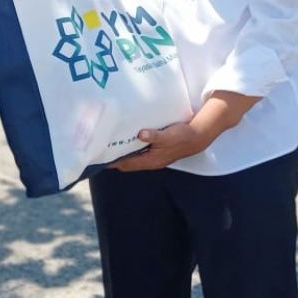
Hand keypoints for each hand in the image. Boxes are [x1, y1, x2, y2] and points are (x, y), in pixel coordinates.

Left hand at [111, 92, 260, 171]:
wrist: (197, 137)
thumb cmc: (182, 136)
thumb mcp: (168, 135)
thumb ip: (154, 136)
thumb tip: (140, 134)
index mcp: (150, 160)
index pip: (126, 164)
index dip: (113, 161)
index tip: (99, 156)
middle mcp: (150, 161)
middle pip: (127, 163)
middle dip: (114, 157)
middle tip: (101, 147)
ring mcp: (153, 157)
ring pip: (133, 157)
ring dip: (123, 152)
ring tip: (110, 142)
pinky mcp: (156, 151)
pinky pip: (139, 151)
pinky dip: (131, 147)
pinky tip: (127, 137)